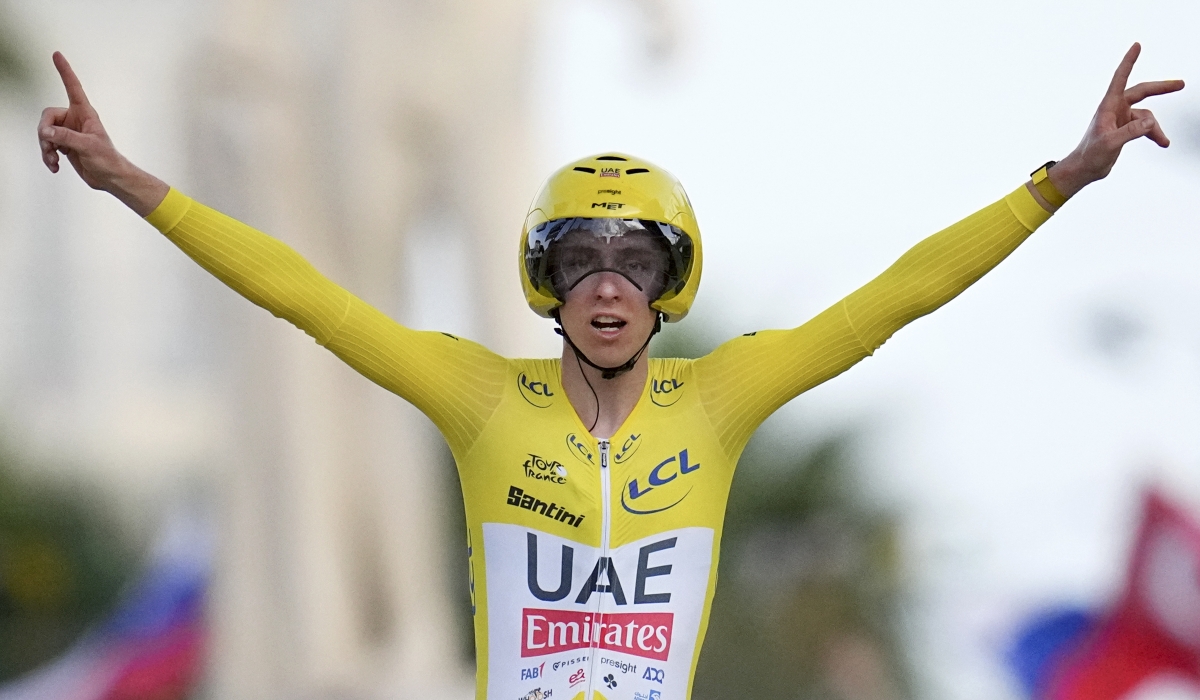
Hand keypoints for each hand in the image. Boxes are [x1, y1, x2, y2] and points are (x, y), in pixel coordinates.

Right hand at [37, 52, 167, 215]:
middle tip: (50, 145)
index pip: (73, 88)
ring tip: (54, 160)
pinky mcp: (65, 145)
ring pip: (45, 132)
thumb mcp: (88, 146)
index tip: (57, 55)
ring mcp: (69, 132)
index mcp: (85, 114)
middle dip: (45, 131)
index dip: (65, 71)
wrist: (110, 178)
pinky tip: (55, 166)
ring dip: (45, 147)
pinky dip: (48, 156)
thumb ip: (65, 137)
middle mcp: (75, 120)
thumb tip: (46, 131)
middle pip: (48, 116)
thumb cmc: (108, 160)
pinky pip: (47, 145)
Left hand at [1049, 43, 1183, 198]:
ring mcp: (1120, 118)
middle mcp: (1115, 109)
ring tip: (1163, 141)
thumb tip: (1150, 121)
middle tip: (1180, 84)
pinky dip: (1153, 133)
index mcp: (1108, 106)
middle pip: (1142, 92)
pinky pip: (1144, 126)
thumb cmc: (1090, 155)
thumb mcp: (1110, 143)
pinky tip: (1162, 142)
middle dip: (1161, 88)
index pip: (1120, 78)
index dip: (1128, 61)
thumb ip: (1131, 131)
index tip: (1136, 46)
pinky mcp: (1124, 129)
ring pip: (1146, 116)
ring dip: (1156, 128)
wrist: (1084, 169)